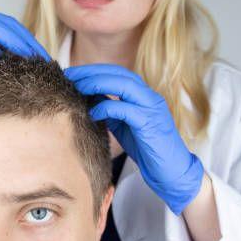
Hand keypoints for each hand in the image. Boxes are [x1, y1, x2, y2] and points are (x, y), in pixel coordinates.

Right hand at [0, 6, 49, 112]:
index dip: (33, 44)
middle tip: (44, 62)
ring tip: (28, 61)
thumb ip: (2, 63)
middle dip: (27, 43)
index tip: (50, 62)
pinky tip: (0, 62)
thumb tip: (36, 75)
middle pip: (8, 26)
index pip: (15, 29)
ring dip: (12, 43)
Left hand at [64, 64, 203, 214]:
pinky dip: (108, 107)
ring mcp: (152, 108)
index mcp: (143, 95)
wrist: (171, 171)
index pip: (117, 73)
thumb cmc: (146, 148)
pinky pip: (127, 109)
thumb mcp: (123, 125)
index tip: (72, 73)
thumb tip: (87, 98)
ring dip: (99, 83)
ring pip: (125, 85)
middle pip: (119, 73)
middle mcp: (150, 97)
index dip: (94, 70)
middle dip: (93, 72)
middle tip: (70, 76)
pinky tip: (93, 113)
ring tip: (79, 88)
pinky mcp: (151, 124)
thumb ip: (109, 110)